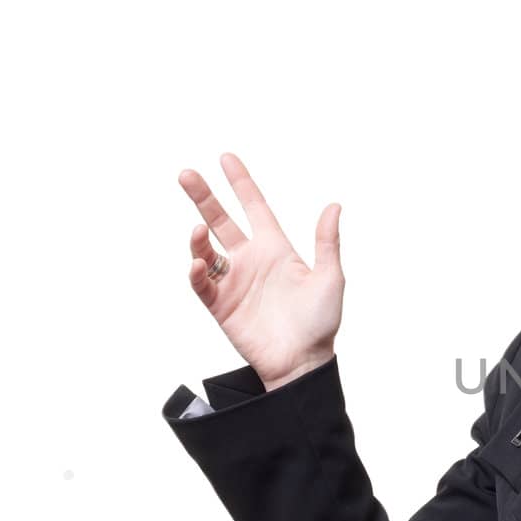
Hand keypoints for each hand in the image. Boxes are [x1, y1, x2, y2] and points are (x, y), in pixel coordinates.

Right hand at [178, 152, 344, 389]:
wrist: (303, 362)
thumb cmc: (320, 323)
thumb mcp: (330, 278)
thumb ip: (327, 242)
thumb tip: (333, 206)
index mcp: (276, 248)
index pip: (254, 207)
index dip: (241, 182)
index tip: (226, 158)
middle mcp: (251, 260)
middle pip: (221, 220)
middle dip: (204, 197)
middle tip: (187, 174)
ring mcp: (233, 281)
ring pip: (206, 250)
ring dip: (198, 237)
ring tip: (199, 229)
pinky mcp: (221, 305)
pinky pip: (202, 284)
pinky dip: (196, 272)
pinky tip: (198, 263)